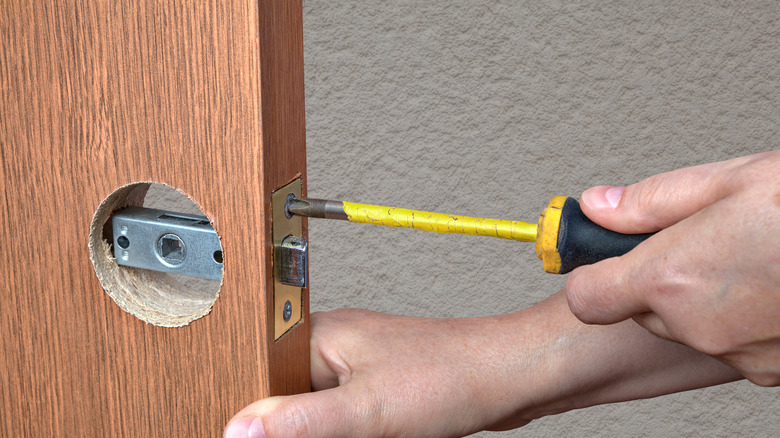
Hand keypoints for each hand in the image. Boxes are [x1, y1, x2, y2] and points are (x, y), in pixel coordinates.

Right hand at [225, 294, 738, 437]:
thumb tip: (239, 428)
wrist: (510, 376)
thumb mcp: (365, 409)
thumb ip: (298, 421)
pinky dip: (342, 433)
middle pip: (284, 397)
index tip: (246, 433)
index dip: (249, 411)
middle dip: (288, 425)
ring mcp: (357, 370)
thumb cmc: (451, 373)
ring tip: (362, 430)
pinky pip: (343, 419)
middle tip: (310, 431)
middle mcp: (333, 349)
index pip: (258, 373)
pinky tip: (364, 435)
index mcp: (319, 336)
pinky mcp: (379, 392)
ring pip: (314, 413)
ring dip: (317, 430)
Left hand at [566, 150, 779, 385]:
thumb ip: (649, 202)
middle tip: (698, 242)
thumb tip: (600, 206)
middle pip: (641, 309)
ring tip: (746, 258)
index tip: (600, 258)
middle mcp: (696, 324)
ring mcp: (735, 352)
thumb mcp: (727, 181)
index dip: (591, 275)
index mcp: (671, 276)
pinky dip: (739, 320)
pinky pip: (731, 343)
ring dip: (702, 299)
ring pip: (689, 326)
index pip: (587, 298)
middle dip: (657, 278)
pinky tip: (769, 285)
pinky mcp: (769, 369)